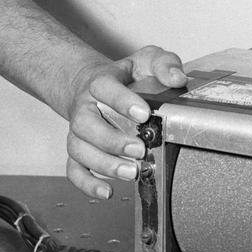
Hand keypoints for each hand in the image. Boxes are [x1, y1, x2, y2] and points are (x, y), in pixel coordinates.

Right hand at [65, 46, 187, 197]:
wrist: (91, 85)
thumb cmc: (123, 76)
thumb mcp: (146, 60)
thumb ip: (163, 64)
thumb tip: (177, 78)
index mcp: (100, 82)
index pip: (105, 88)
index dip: (122, 102)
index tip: (144, 113)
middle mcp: (84, 106)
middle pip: (86, 124)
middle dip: (112, 140)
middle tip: (139, 149)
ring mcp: (79, 130)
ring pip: (79, 148)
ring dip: (103, 164)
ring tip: (130, 172)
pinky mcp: (79, 149)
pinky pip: (74, 169)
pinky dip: (87, 183)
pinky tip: (107, 191)